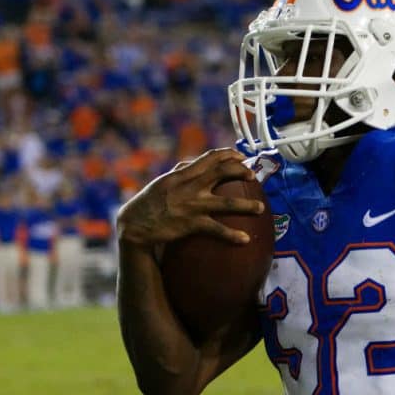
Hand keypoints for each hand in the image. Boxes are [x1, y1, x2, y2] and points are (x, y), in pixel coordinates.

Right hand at [116, 148, 263, 247]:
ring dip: (246, 206)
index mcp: (183, 174)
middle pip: (222, 173)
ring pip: (226, 203)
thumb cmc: (149, 203)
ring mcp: (191, 205)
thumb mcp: (163, 182)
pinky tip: (246, 239)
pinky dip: (232, 235)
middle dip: (241, 172)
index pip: (210, 157)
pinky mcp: (191, 224)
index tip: (242, 156)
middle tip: (254, 176)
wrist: (134, 225)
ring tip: (261, 208)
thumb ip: (180, 172)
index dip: (229, 155)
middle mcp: (189, 186)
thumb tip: (191, 162)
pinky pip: (216, 229)